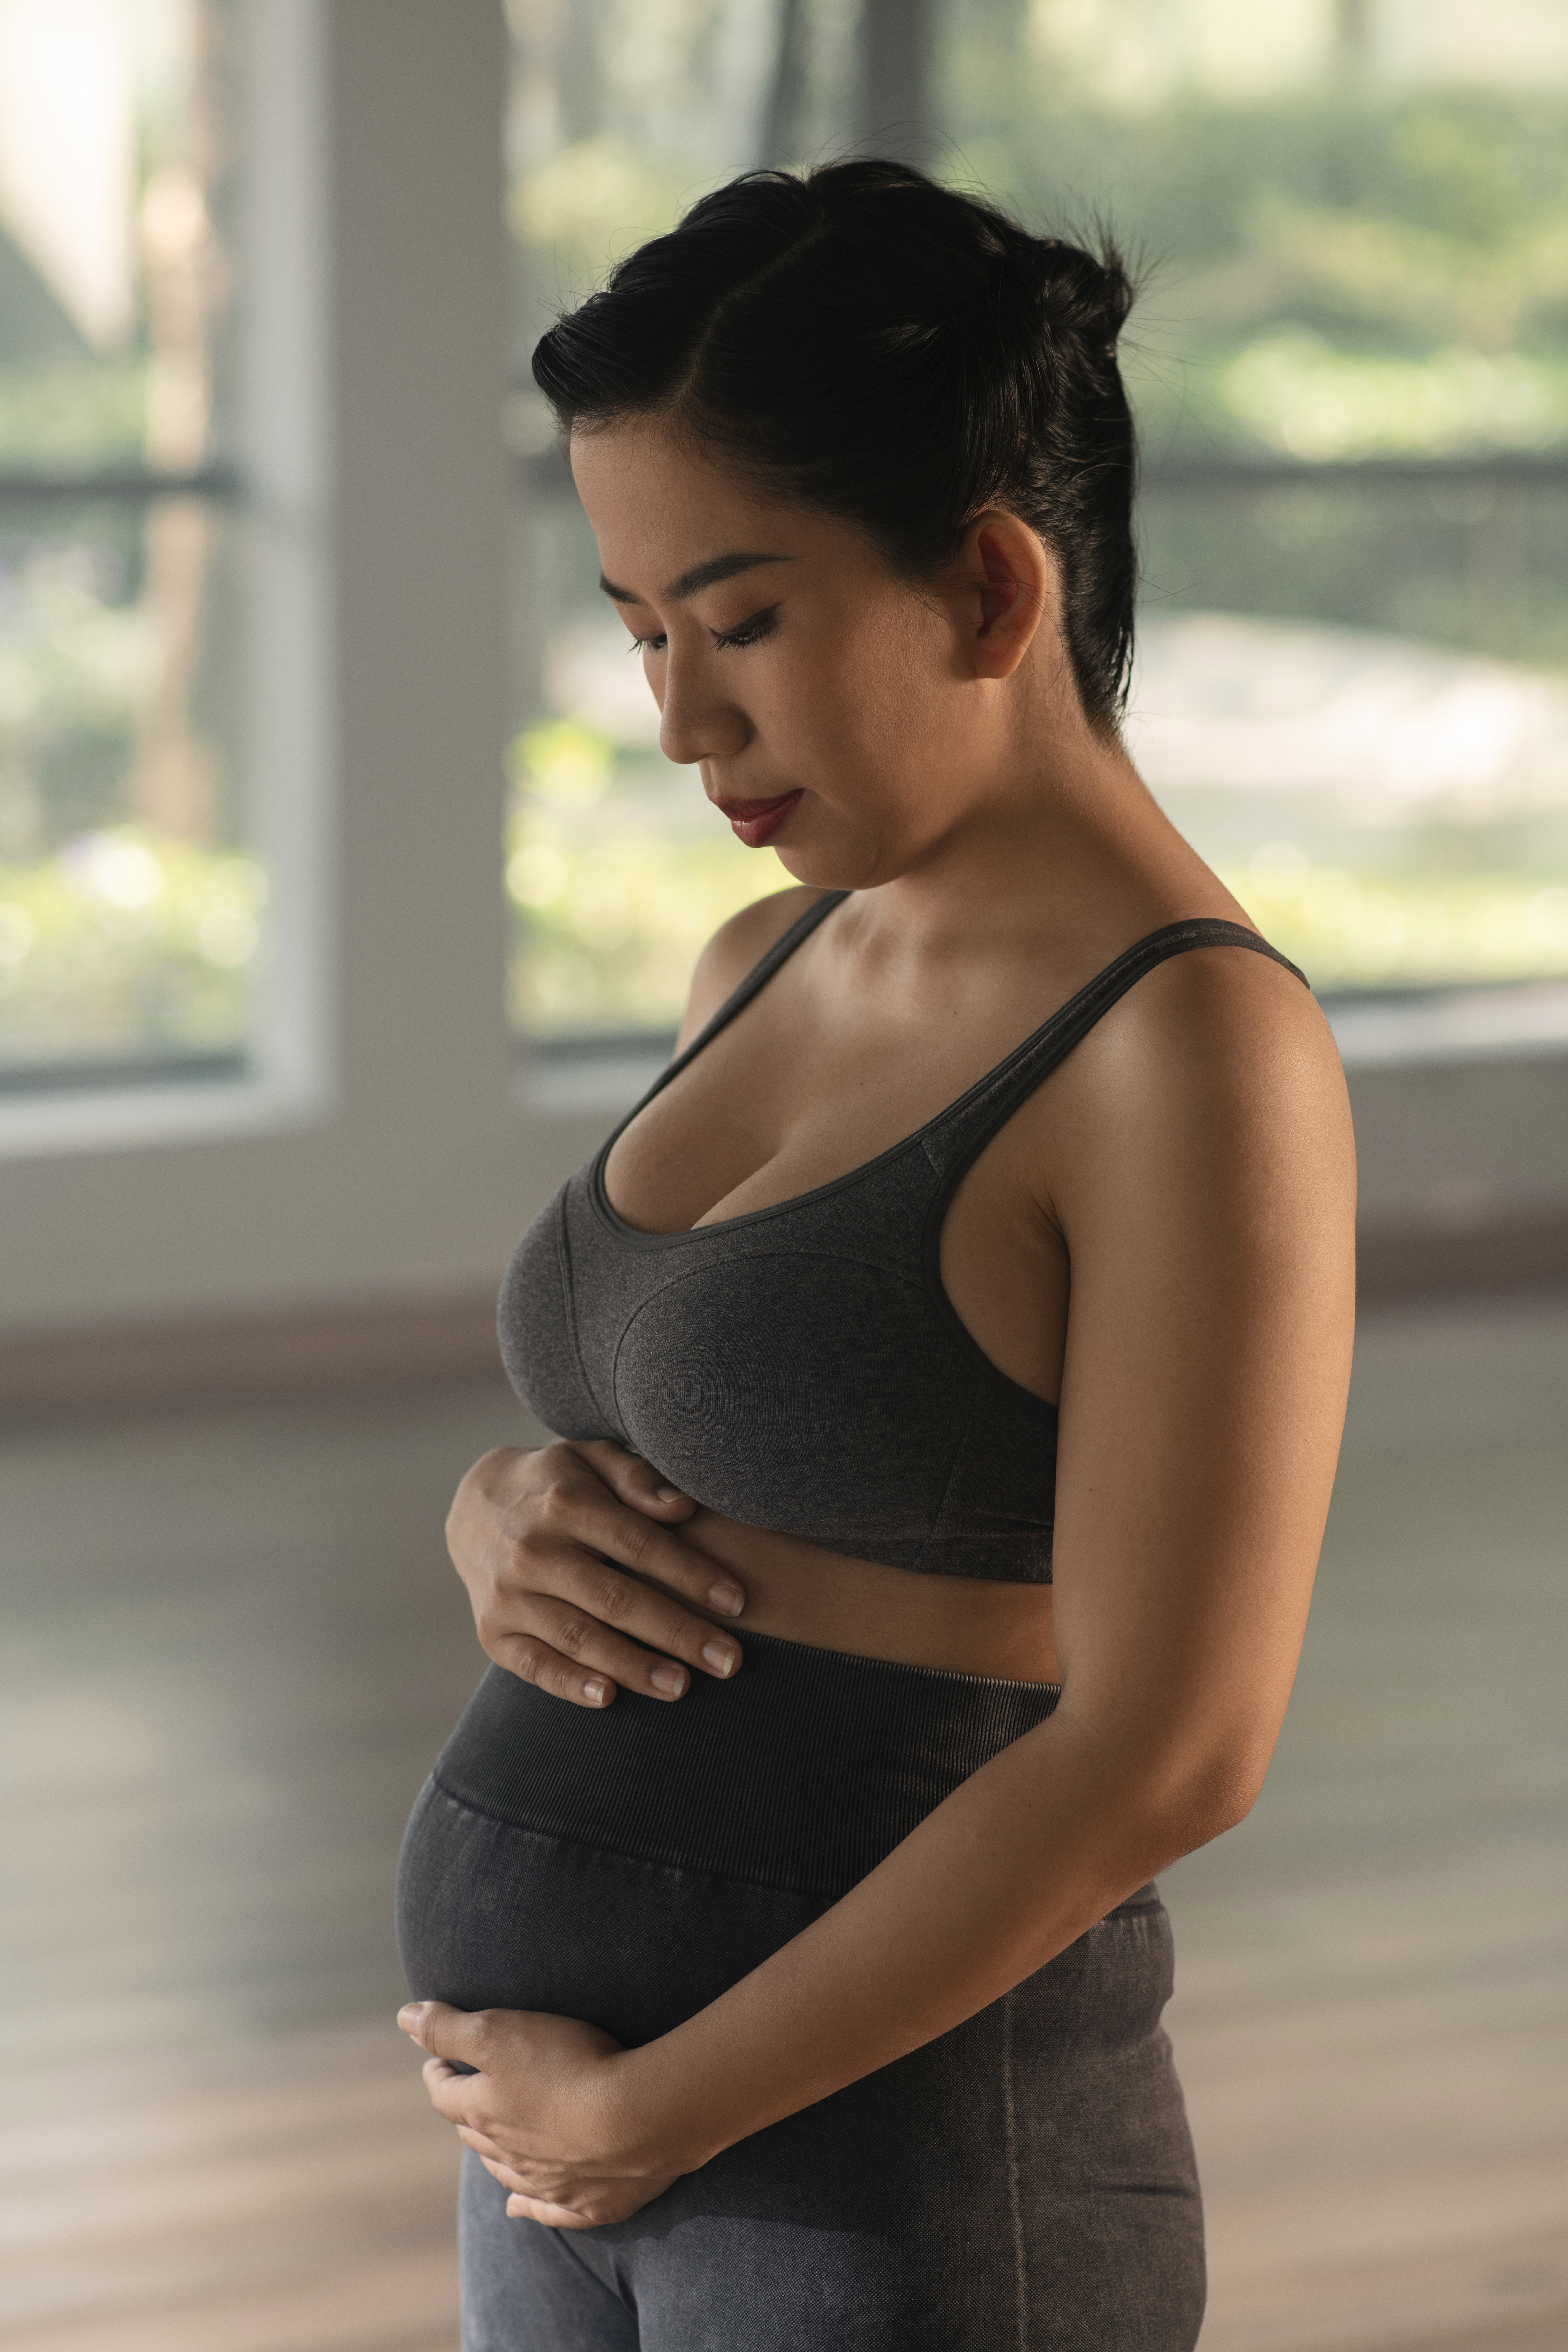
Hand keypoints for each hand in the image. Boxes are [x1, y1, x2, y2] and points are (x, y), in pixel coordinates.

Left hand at [399, 1999, 680, 2227]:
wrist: (639, 2118)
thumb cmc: (567, 2065)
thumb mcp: (499, 2032)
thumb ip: (449, 2028)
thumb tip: (404, 2016)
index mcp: (484, 2113)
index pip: (445, 2094)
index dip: (438, 2072)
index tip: (436, 2060)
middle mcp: (508, 2154)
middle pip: (474, 2133)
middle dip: (465, 2110)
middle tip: (466, 2092)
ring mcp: (547, 2183)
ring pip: (505, 2170)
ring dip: (492, 2154)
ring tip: (488, 2140)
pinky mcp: (587, 2202)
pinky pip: (546, 2210)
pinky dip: (527, 2206)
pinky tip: (515, 2206)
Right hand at [445, 1439, 745, 1707]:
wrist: (473, 1506)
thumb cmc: (556, 1483)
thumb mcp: (591, 1457)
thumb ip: (637, 1478)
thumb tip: (684, 1507)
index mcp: (566, 1503)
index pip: (639, 1544)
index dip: (691, 1575)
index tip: (738, 1602)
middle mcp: (533, 1551)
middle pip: (616, 1598)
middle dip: (678, 1633)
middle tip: (729, 1661)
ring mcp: (508, 1595)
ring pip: (580, 1637)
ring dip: (635, 1666)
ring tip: (683, 1687)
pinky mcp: (491, 1632)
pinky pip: (534, 1665)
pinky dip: (571, 1684)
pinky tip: (611, 1697)